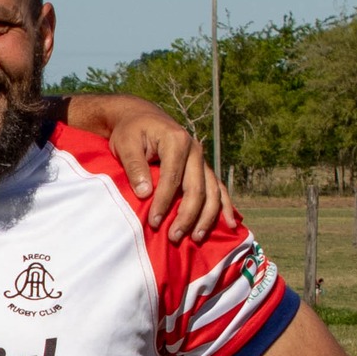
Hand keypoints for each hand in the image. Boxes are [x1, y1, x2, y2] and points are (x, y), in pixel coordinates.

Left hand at [108, 107, 226, 244]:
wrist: (141, 117)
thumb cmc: (130, 132)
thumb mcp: (126, 144)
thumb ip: (135, 167)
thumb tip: (145, 194)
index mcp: (177, 141)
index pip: (173, 178)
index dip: (164, 202)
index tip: (154, 223)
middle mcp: (195, 150)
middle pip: (197, 188)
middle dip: (186, 215)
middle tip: (174, 237)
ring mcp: (201, 160)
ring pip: (212, 191)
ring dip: (206, 216)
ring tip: (195, 238)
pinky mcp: (202, 168)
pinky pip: (218, 188)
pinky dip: (225, 206)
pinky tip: (230, 224)